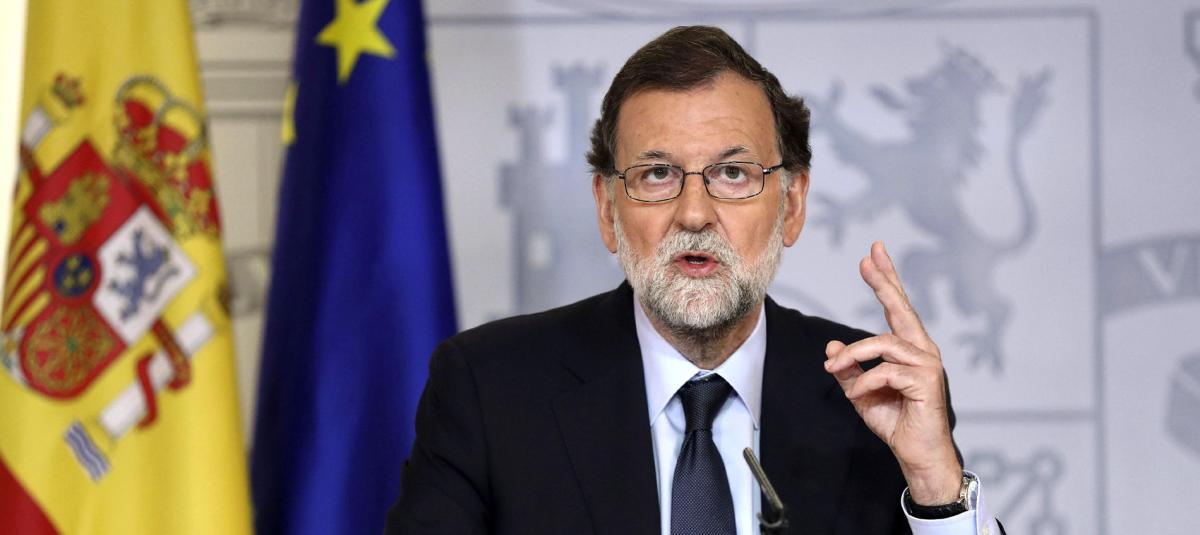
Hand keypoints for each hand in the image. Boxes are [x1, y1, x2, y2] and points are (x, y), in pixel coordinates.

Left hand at [823, 241, 961, 504]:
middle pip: (901, 308)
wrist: (916, 454)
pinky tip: (857, 395)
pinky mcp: (926, 381)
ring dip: (853, 355)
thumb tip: (831, 345)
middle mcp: (922, 349)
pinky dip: (865, 382)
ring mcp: (927, 364)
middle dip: (884, 281)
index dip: (885, 280)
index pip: (897, 308)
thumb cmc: (895, 421)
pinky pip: (886, 371)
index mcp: (909, 348)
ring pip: (883, 343)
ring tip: (833, 368)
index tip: (872, 255)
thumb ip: (849, 368)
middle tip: (869, 258)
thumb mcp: (861, 391)